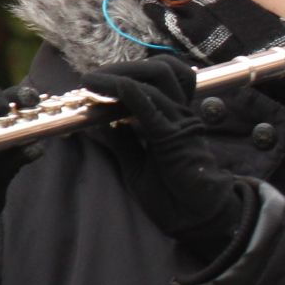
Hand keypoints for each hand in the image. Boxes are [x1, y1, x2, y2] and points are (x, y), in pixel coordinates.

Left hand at [81, 58, 250, 263]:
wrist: (193, 217)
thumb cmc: (170, 194)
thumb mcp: (134, 163)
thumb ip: (120, 141)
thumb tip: (95, 122)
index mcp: (172, 117)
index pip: (157, 78)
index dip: (127, 72)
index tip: (95, 82)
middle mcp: (179, 113)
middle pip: (160, 70)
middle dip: (123, 67)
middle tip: (92, 78)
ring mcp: (180, 121)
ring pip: (158, 78)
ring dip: (122, 75)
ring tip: (93, 83)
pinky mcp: (175, 136)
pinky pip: (152, 106)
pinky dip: (130, 93)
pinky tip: (112, 89)